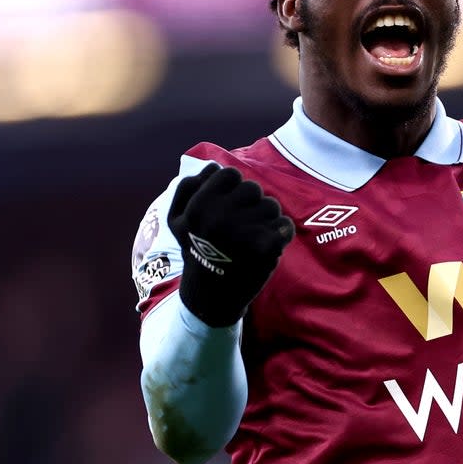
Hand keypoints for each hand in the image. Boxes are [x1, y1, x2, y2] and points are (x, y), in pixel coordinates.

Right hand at [167, 164, 294, 325]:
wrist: (211, 296)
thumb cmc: (197, 251)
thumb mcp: (177, 220)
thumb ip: (188, 188)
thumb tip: (213, 167)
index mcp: (199, 206)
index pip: (230, 174)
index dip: (232, 190)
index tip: (228, 207)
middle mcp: (220, 216)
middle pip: (253, 188)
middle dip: (250, 204)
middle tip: (241, 225)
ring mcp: (244, 231)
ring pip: (271, 206)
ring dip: (266, 219)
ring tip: (252, 238)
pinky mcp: (266, 247)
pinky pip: (285, 225)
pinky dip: (281, 234)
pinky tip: (266, 246)